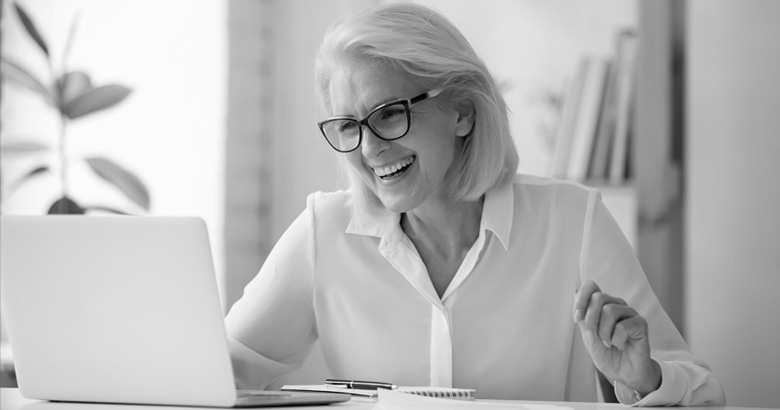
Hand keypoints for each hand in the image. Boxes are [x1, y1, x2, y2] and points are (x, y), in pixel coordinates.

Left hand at [573, 280, 660, 395]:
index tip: (576, 318)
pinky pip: (623, 326)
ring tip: (608, 343)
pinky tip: (621, 345)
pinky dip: (616, 340)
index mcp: (603, 305)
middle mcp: (617, 305)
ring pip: (609, 311)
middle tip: (593, 337)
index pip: (591, 287)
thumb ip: (583, 316)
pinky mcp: (641, 324)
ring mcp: (630, 313)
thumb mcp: (588, 335)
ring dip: (604, 332)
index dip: (581, 299)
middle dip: (590, 320)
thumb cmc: (607, 354)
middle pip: (599, 297)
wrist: (623, 373)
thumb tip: (575, 291)